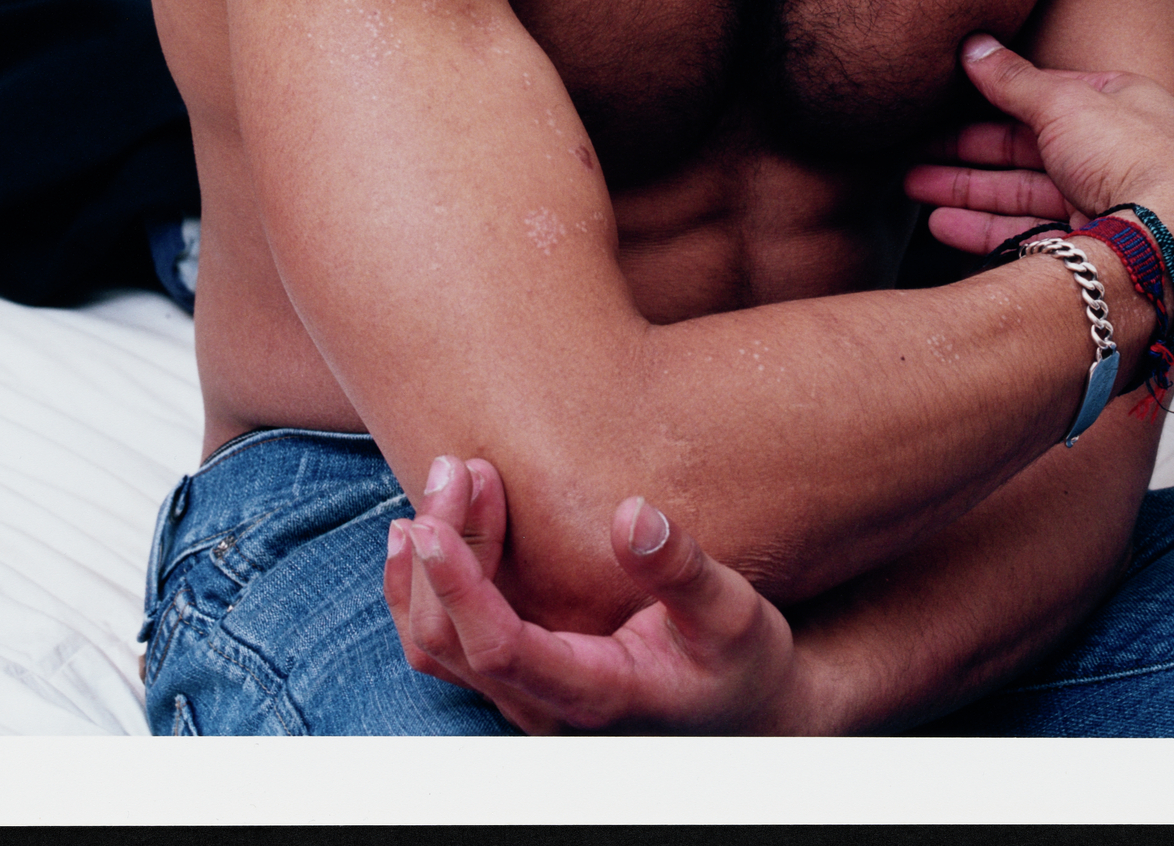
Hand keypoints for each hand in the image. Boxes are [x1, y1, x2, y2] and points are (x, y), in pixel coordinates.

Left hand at [385, 459, 804, 733]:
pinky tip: (423, 533)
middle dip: (443, 548)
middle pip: (451, 640)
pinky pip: (447, 644)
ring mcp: (527, 694)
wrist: (750, 707)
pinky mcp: (523, 674)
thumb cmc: (744, 660)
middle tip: (460, 466)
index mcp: (594, 693)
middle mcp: (545, 705)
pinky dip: (423, 587)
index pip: (497, 649)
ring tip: (443, 483)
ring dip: (427, 565)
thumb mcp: (733, 612)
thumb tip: (633, 515)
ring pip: (435, 646)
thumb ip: (682, 570)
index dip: (457, 586)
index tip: (432, 522)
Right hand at [904, 37, 1173, 342]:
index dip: (992, 103)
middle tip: (914, 156)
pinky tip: (943, 226)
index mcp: (1125, 108)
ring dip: (967, 192)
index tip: (944, 107)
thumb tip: (973, 46)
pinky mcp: (1097, 254)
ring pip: (1024, 195)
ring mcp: (1110, 210)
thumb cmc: (1133, 160)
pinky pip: (1030, 236)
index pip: (1048, 100)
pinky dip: (986, 230)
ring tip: (914, 189)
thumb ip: (1012, 79)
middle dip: (967, 154)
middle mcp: (1121, 158)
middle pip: (1029, 151)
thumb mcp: (1065, 102)